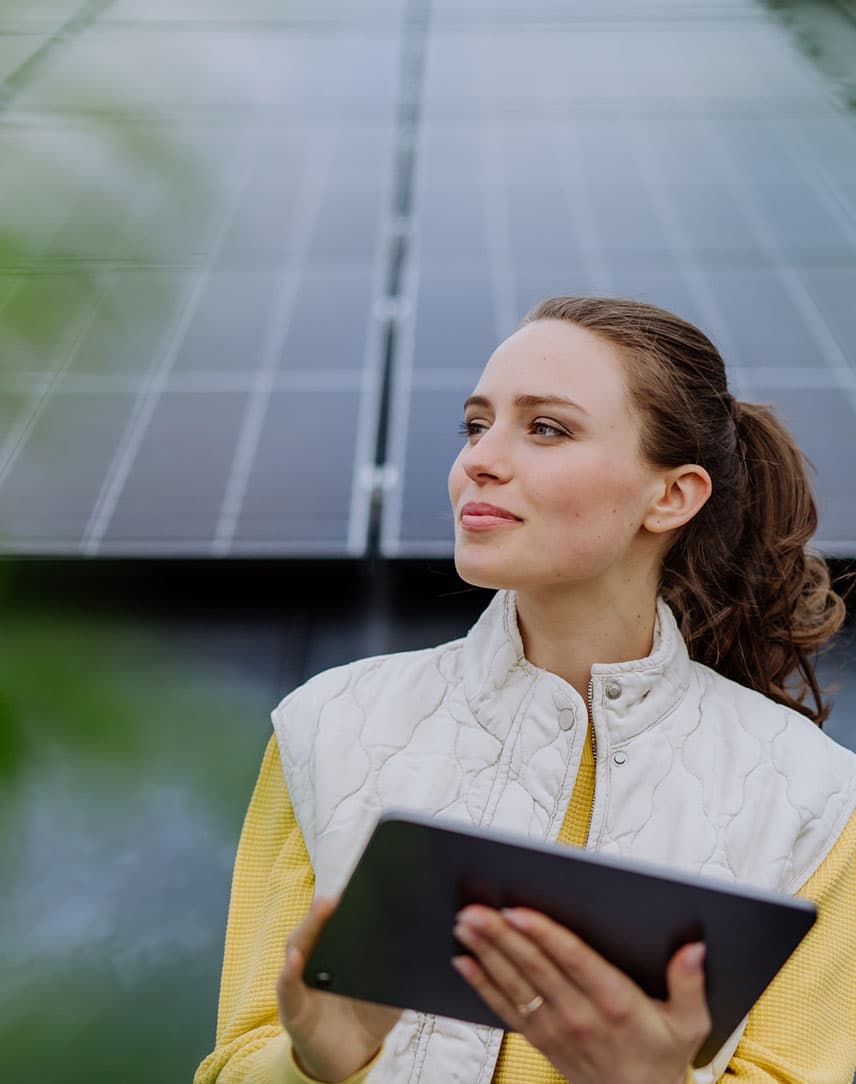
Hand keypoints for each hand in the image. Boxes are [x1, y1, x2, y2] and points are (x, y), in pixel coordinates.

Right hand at [277, 897, 401, 1082]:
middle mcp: (316, 959)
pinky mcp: (292, 1009)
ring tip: (321, 910)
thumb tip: (417, 941)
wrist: (353, 1056)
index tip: (358, 883)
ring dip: (307, 929)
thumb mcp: (390, 989)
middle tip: (337, 894)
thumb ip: (399, 968)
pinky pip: (286, 988)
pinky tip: (295, 960)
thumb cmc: (370, 1014)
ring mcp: (300, 982)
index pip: (338, 919)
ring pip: (297, 948)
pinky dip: (288, 974)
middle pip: (315, 928)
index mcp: (339, 949)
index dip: (345, 901)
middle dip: (325, 909)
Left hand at [451, 906, 710, 1083]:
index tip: (518, 911)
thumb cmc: (663, 1057)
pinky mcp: (542, 1041)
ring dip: (487, 954)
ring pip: (516, 986)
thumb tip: (694, 948)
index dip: (544, 935)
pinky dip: (483, 985)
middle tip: (475, 910)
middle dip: (502, 937)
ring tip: (464, 926)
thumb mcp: (690, 1025)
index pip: (574, 962)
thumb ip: (689, 983)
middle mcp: (582, 1016)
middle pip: (536, 969)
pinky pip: (507, 1010)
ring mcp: (558, 1031)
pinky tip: (464, 962)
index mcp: (617, 1004)